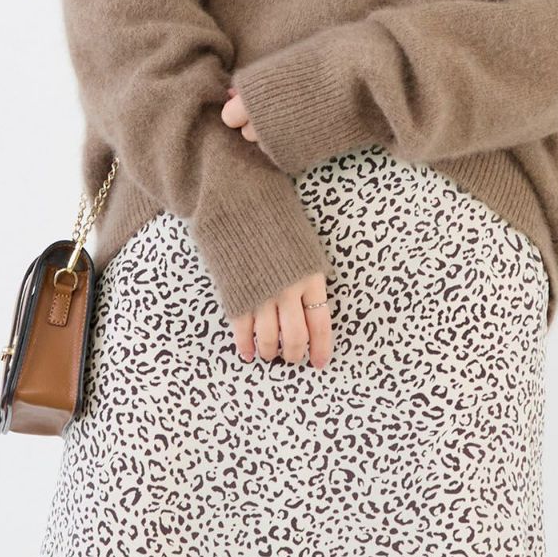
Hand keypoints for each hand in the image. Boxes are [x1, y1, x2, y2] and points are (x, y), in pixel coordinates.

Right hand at [220, 86, 330, 367]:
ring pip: (269, 340)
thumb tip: (310, 304)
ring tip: (268, 356)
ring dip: (269, 353)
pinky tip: (247, 353)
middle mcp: (288, 289)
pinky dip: (245, 345)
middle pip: (296, 338)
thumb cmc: (272, 212)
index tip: (319, 364)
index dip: (320, 349)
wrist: (237, 193)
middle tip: (291, 359)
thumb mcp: (301, 242)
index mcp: (310, 275)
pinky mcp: (236, 293)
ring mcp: (261, 293)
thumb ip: (307, 274)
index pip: (321, 324)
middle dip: (294, 354)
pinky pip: (243, 330)